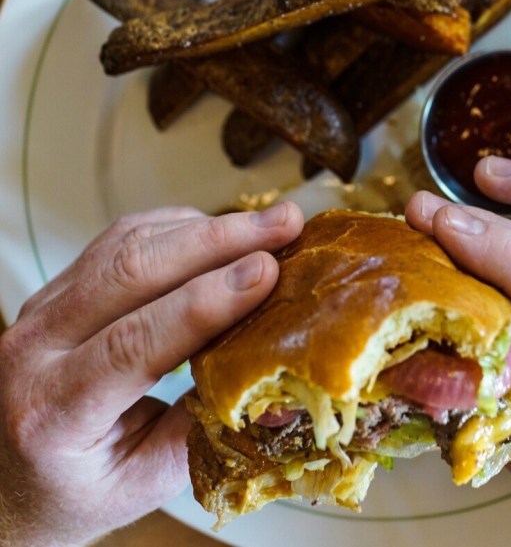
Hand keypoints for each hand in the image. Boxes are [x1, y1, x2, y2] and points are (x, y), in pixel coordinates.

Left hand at [0, 202, 303, 546]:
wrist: (8, 477)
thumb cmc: (78, 487)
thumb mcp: (144, 481)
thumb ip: (207, 428)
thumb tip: (281, 386)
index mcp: (53, 411)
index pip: (134, 342)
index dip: (206, 301)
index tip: (267, 271)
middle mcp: (35, 349)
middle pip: (130, 271)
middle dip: (218, 241)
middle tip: (283, 224)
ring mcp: (41, 309)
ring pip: (125, 243)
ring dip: (204, 226)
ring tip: (265, 223)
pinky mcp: (57, 287)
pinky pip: (118, 239)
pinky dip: (176, 226)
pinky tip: (218, 230)